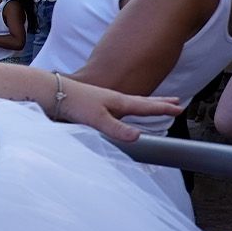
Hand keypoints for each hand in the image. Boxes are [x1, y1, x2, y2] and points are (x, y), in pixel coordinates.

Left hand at [54, 77, 182, 142]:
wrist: (50, 93)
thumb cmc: (73, 102)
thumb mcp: (97, 119)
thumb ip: (116, 129)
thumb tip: (138, 137)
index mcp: (118, 102)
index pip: (146, 106)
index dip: (163, 108)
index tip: (180, 107)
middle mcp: (114, 101)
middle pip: (142, 102)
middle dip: (159, 103)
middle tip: (176, 101)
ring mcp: (104, 103)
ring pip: (131, 104)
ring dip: (145, 105)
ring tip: (154, 106)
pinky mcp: (94, 108)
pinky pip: (118, 110)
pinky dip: (128, 110)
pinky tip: (122, 114)